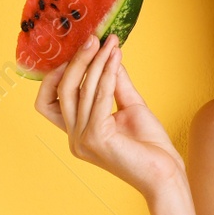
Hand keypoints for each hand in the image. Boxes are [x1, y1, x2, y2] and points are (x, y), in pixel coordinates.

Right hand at [35, 35, 185, 197]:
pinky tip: (116, 60)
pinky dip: (107, 75)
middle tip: (93, 39)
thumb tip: (109, 55)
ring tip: (110, 44)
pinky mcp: (97, 139)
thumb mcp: (129, 107)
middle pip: (61, 90)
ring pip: (80, 90)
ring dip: (96, 63)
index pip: (49, 101)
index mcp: (76, 133)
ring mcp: (82, 140)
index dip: (56, 75)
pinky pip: (98, 98)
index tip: (77, 51)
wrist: (165, 175)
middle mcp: (74, 138)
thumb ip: (116, 83)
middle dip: (77, 61)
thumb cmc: (149, 146)